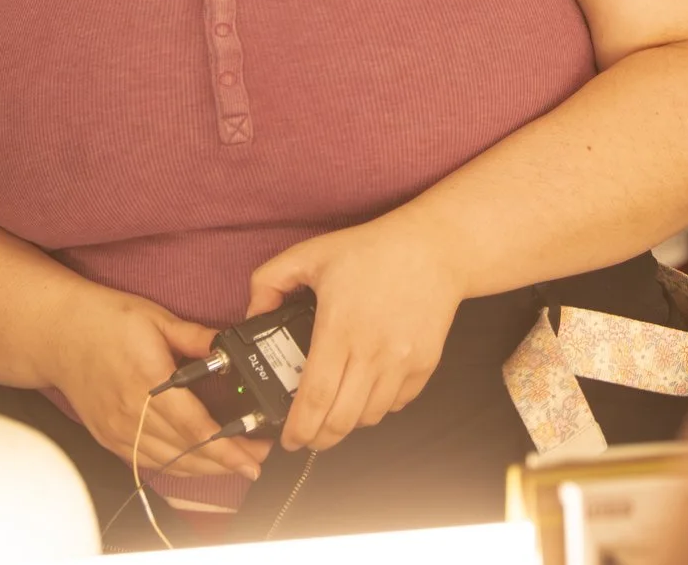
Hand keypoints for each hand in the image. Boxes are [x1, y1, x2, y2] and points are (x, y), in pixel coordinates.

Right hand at [37, 284, 271, 483]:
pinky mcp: (109, 438)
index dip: (227, 447)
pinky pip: (148, 463)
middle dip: (227, 461)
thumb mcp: (157, 318)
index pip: (194, 426)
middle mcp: (131, 413)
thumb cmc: (104, 321)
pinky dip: (176, 467)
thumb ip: (197, 337)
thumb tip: (229, 345)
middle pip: (186, 451)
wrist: (58, 333)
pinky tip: (197, 463)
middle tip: (256, 459)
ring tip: (235, 462)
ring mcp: (117, 430)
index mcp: (147, 381)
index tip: (252, 456)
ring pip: (169, 463)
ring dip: (205, 468)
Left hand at [247, 211, 465, 452]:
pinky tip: (366, 392)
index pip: (314, 398)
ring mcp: (402, 361)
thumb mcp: (310, 253)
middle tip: (307, 436)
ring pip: (369, 418)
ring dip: (348, 424)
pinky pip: (397, 404)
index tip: (288, 439)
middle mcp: (372, 351)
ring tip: (336, 411)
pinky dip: (378, 408)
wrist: (434, 248)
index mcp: (339, 328)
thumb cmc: (373, 250)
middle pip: (341, 420)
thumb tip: (253, 315)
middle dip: (318, 439)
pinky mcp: (424, 365)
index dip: (298, 429)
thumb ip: (268, 281)